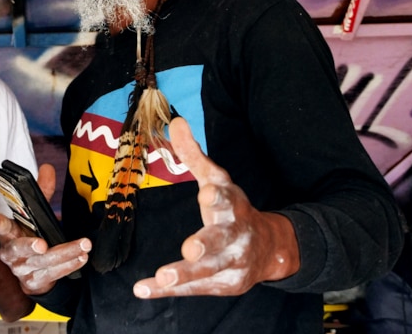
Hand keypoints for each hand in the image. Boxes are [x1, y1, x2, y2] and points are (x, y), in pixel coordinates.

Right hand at [0, 164, 90, 294]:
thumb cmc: (30, 235)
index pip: (1, 227)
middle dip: (30, 246)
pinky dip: (69, 266)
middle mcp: (11, 253)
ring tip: (83, 245)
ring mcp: (22, 269)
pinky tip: (81, 257)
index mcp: (8, 234)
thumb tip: (47, 167)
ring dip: (65, 254)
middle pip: (19, 248)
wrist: (30, 271)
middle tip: (43, 244)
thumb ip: (41, 192)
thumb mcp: (33, 214)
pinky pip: (53, 274)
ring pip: (42, 262)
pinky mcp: (34, 282)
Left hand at [133, 118, 299, 298]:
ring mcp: (231, 264)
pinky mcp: (223, 285)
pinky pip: (193, 289)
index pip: (227, 200)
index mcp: (233, 207)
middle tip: (190, 248)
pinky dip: (167, 291)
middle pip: (221, 241)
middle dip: (206, 245)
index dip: (218, 197)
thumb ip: (194, 155)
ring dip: (185, 275)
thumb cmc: (234, 210)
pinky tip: (143, 289)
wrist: (269, 249)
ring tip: (162, 277)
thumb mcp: (217, 179)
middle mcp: (235, 236)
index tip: (207, 193)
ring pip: (207, 271)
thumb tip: (176, 121)